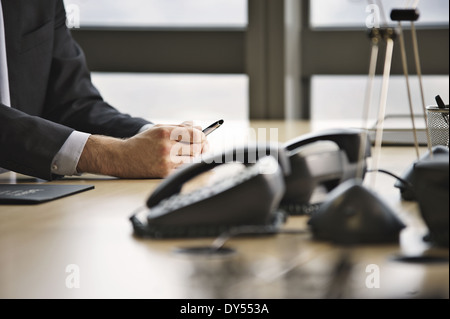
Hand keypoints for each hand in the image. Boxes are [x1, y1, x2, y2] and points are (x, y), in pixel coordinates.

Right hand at [77, 122, 208, 177]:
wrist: (122, 157)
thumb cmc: (142, 142)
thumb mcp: (159, 128)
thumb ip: (179, 127)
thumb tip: (199, 128)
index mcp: (166, 132)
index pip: (194, 134)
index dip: (203, 137)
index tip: (204, 138)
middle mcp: (166, 146)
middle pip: (196, 148)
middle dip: (202, 147)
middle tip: (203, 147)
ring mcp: (165, 161)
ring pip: (192, 159)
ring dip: (195, 157)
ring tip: (192, 154)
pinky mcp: (164, 173)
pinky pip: (183, 169)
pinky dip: (186, 165)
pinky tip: (183, 162)